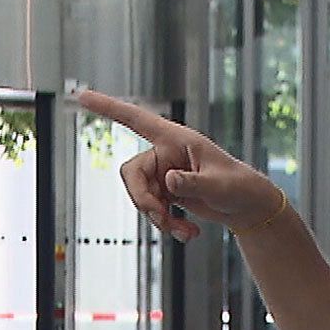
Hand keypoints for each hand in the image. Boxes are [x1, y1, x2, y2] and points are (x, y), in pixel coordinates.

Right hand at [75, 89, 283, 242]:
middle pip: (132, 174)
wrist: (249, 207)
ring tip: (185, 232)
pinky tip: (188, 233)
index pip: (137, 119)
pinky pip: (152, 209)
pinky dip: (166, 223)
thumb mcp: (219, 185)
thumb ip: (193, 183)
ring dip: (158, 218)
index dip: (108, 108)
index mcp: (177, 139)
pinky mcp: (166, 193)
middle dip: (143, 200)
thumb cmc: (240, 187)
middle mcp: (165, 154)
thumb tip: (169, 181)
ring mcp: (164, 174)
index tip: (80, 95)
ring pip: (141, 196)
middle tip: (161, 219)